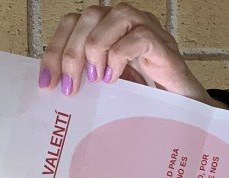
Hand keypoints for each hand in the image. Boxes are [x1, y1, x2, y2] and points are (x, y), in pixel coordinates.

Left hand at [38, 3, 226, 107]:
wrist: (181, 109)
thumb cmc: (143, 97)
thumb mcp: (104, 87)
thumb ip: (82, 79)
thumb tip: (51, 88)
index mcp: (105, 28)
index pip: (71, 24)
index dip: (54, 50)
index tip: (46, 83)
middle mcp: (122, 21)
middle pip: (85, 17)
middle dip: (70, 55)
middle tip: (70, 89)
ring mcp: (143, 27)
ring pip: (108, 17)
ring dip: (94, 50)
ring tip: (95, 80)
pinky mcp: (161, 43)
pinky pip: (135, 37)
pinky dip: (119, 57)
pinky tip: (115, 79)